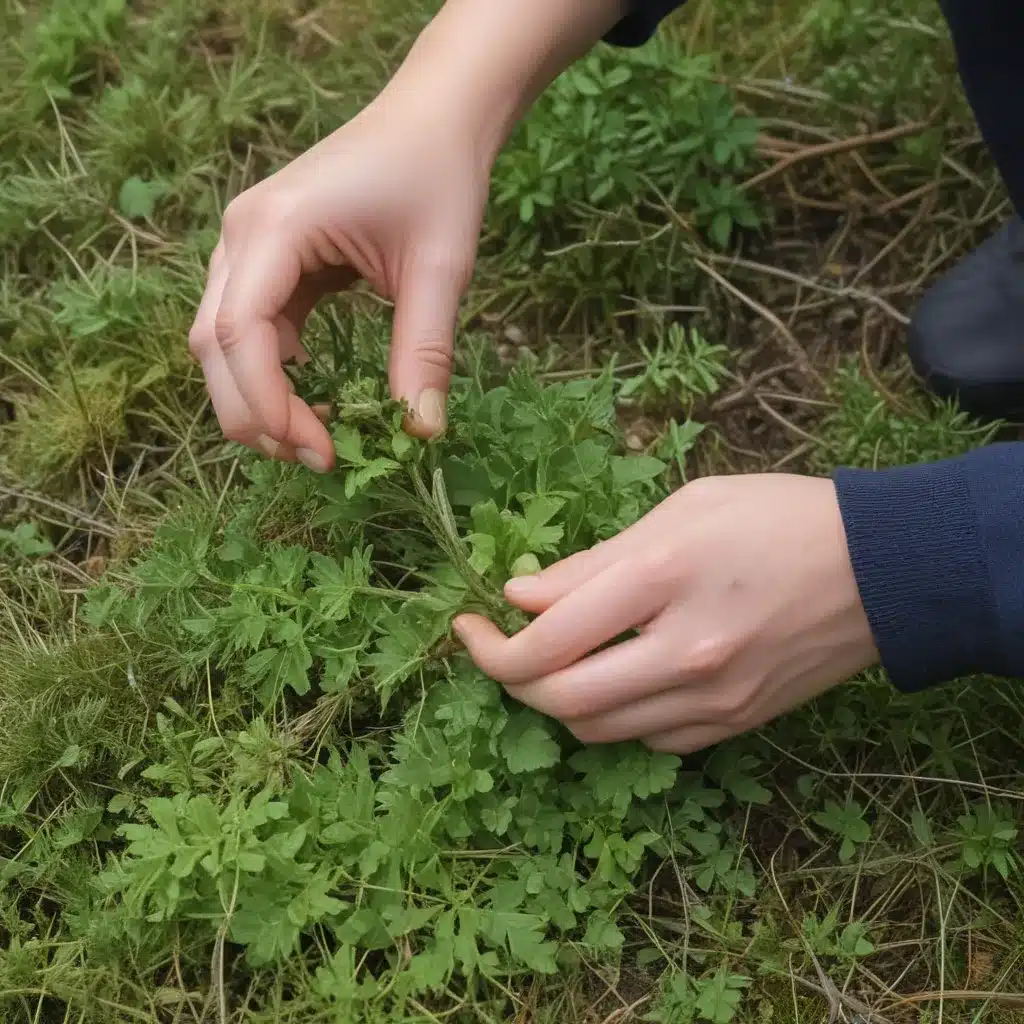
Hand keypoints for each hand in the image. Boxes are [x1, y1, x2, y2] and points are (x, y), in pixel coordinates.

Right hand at [187, 0, 625, 472]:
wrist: (433, 116)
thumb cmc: (438, 177)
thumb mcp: (440, 269)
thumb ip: (425, 351)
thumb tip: (421, 433)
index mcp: (272, 228)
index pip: (239, 333)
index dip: (269, 403)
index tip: (321, 451)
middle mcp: (241, 236)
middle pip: (212, 345)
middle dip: (256, 414)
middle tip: (319, 459)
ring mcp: (246, 246)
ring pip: (222, 342)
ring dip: (258, 398)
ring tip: (316, 439)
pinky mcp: (266, 259)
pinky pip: (251, 328)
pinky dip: (274, 372)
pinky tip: (314, 398)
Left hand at [454, 474, 878, 753]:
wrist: (883, 570)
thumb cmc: (777, 517)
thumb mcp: (681, 511)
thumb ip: (595, 561)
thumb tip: (522, 597)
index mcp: (663, 580)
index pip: (546, 640)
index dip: (489, 642)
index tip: (469, 622)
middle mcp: (684, 652)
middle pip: (561, 700)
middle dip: (510, 680)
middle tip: (499, 649)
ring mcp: (713, 699)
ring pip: (598, 729)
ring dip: (557, 700)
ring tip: (552, 661)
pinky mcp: (736, 724)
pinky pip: (649, 741)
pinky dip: (613, 717)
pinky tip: (615, 681)